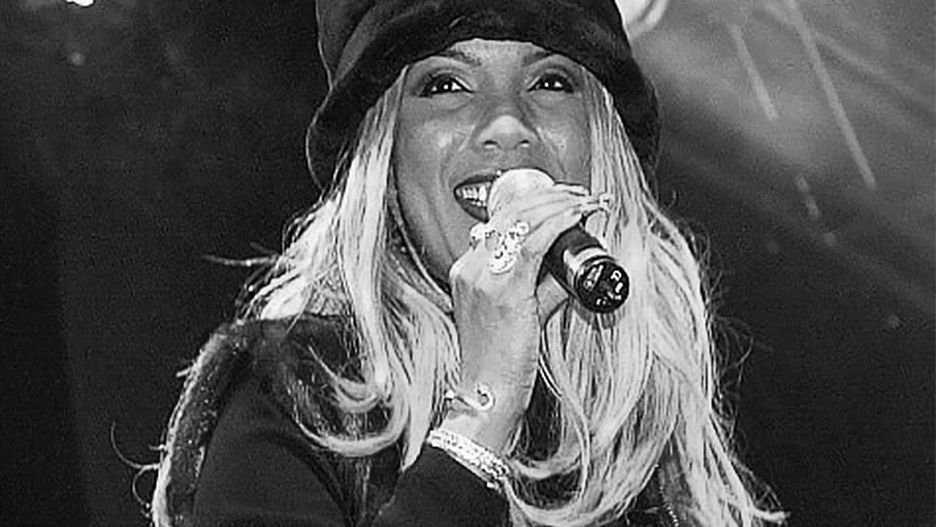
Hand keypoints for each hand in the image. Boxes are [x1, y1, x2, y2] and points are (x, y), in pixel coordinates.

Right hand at [441, 182, 606, 452]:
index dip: (535, 203)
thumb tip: (572, 266)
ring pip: (522, 221)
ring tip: (585, 200)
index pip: (501, 221)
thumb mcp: (523, 314)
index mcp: (468, 270)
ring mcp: (481, 276)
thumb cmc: (502, 361)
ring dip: (558, 204)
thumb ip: (544, 286)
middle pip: (510, 213)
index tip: (564, 199)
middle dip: (550, 196)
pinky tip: (576, 215)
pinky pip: (532, 242)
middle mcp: (470, 267)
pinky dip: (557, 223)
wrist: (486, 395)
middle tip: (581, 194)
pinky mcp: (501, 289)